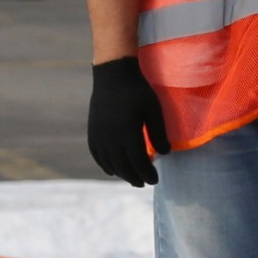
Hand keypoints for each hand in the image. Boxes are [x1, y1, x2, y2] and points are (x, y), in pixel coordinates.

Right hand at [88, 57, 169, 186]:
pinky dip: (105, 165)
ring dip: (121, 173)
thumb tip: (164, 154)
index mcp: (128, 131)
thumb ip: (158, 133)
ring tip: (132, 178)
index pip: (138, 161)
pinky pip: (97, 154)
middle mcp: (111, 136)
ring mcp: (99, 134)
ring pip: (109, 162)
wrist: (113, 75)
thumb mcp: (154, 110)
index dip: (147, 173)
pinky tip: (113, 170)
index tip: (155, 179)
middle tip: (145, 183)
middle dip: (135, 177)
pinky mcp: (92, 131)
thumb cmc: (138, 91)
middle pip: (123, 166)